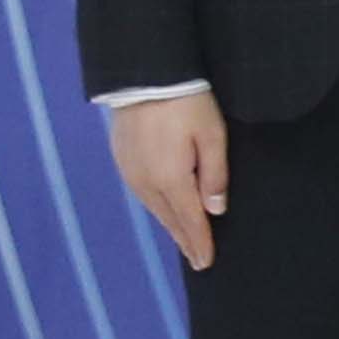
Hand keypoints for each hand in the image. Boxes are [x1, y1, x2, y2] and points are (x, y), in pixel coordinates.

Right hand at [108, 94, 227, 269]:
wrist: (146, 75)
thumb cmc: (187, 102)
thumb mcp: (213, 136)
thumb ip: (215, 175)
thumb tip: (215, 210)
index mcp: (171, 179)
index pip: (190, 221)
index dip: (200, 243)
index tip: (207, 263)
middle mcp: (146, 181)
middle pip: (170, 219)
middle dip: (185, 240)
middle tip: (198, 260)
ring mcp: (130, 171)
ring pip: (154, 208)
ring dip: (170, 226)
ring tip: (184, 241)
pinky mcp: (123, 159)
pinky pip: (142, 194)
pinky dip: (157, 208)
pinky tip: (164, 211)